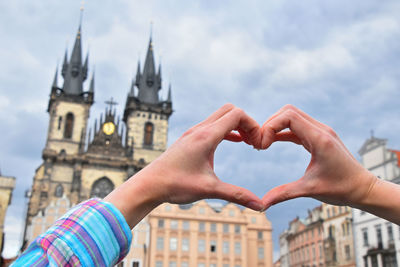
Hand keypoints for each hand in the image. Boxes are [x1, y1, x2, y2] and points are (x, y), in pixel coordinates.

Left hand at [145, 103, 263, 208]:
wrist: (148, 185)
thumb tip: (260, 206)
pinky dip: (226, 129)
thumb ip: (237, 195)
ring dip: (236, 125)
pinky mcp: (189, 138)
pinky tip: (234, 141)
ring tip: (247, 142)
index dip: (253, 125)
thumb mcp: (209, 190)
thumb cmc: (175, 185)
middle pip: (230, 110)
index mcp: (206, 136)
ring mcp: (193, 132)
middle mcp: (199, 129)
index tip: (258, 144)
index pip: (237, 114)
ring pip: (220, 116)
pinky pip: (212, 125)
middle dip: (246, 123)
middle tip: (254, 142)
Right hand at [260, 104, 376, 208]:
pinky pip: (297, 126)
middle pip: (288, 111)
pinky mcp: (319, 136)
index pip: (288, 116)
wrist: (363, 189)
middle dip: (269, 124)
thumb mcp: (309, 190)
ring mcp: (321, 131)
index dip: (270, 127)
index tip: (262, 146)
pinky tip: (272, 142)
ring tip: (263, 143)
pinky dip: (282, 131)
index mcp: (319, 138)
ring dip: (275, 126)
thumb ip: (284, 194)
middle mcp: (321, 130)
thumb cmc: (341, 189)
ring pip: (292, 115)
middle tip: (259, 143)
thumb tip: (262, 204)